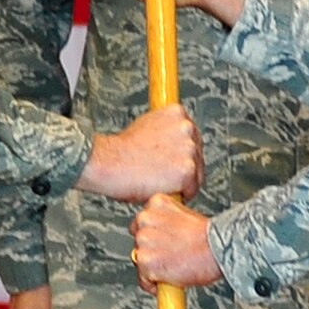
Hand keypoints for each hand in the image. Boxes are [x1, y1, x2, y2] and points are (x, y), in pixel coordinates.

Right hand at [77, 104, 201, 202]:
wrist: (110, 162)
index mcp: (178, 113)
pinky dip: (180, 194)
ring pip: (196, 174)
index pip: (192, 137)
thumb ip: (165, 129)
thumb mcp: (145, 124)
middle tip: (164, 175)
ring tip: (161, 183)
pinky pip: (192, 189)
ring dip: (183, 182)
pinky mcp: (187, 170)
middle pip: (197, 155)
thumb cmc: (122, 149)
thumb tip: (171, 138)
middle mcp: (187, 127)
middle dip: (183, 167)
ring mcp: (189, 149)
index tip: (171, 161)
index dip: (181, 153)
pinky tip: (164, 190)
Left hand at [129, 193, 222, 288]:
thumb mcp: (186, 216)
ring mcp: (144, 240)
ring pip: (139, 259)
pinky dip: (154, 284)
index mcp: (157, 202)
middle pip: (139, 240)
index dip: (154, 236)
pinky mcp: (145, 261)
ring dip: (152, 267)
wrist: (218, 248)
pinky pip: (143, 279)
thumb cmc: (209, 237)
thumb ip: (168, 222)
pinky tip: (170, 279)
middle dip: (152, 250)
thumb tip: (162, 236)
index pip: (143, 222)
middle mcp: (146, 218)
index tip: (164, 242)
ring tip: (173, 268)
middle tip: (170, 256)